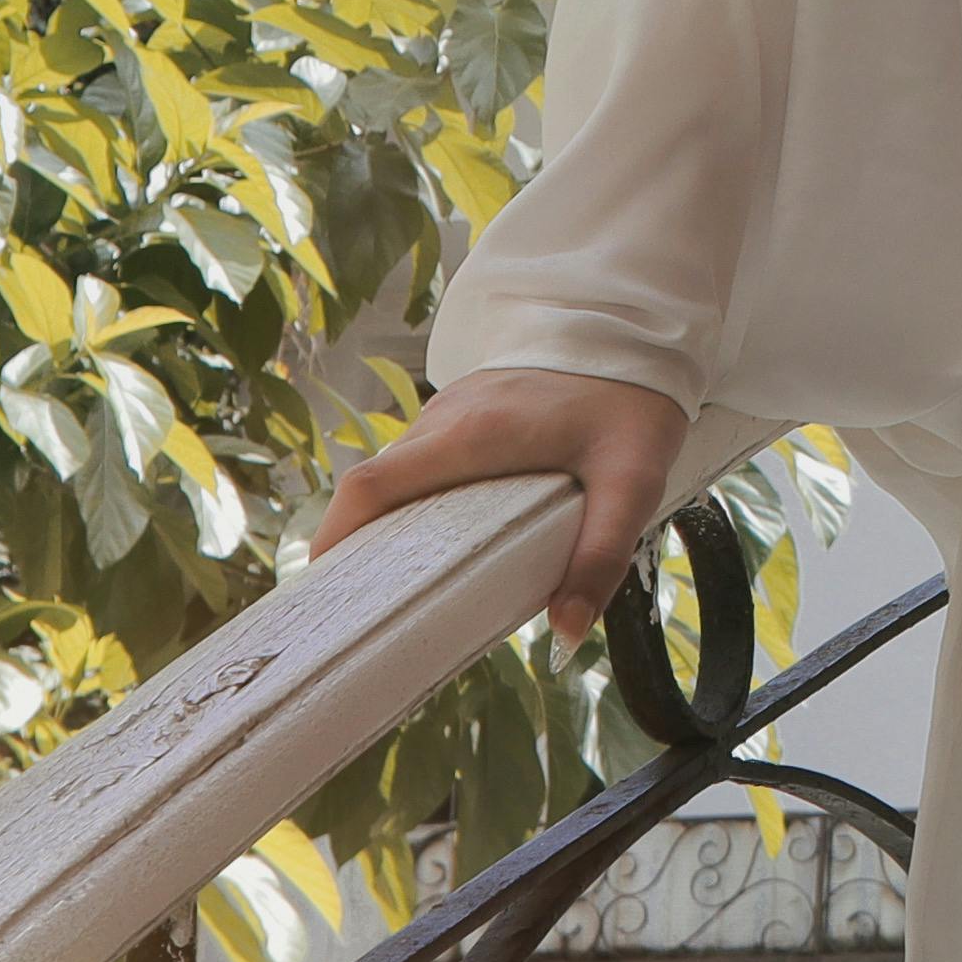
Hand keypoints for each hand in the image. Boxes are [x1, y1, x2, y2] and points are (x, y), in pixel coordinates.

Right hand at [315, 363, 692, 645]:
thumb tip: (564, 632)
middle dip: (352, 542)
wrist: (638, 329)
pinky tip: (433, 535)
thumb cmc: (633, 404)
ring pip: (396, 469)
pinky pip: (420, 456)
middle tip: (354, 604)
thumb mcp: (631, 485)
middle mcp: (447, 419)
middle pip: (372, 484)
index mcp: (472, 437)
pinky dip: (409, 496)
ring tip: (390, 582)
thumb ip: (599, 558)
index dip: (335, 536)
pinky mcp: (468, 406)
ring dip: (382, 519)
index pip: (372, 486)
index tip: (323, 587)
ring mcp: (453, 407)